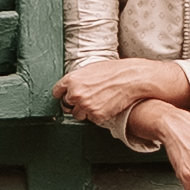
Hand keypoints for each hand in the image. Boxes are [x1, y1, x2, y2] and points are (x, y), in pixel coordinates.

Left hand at [57, 57, 189, 129]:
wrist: (132, 78)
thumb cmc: (114, 71)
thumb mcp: (91, 69)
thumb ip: (78, 79)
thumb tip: (73, 86)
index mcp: (72, 79)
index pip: (57, 92)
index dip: (64, 94)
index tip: (67, 96)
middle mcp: (75, 93)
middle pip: (66, 105)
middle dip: (75, 104)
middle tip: (87, 99)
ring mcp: (85, 106)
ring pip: (78, 115)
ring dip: (86, 111)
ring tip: (99, 101)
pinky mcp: (96, 116)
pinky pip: (92, 120)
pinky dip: (98, 115)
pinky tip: (106, 105)